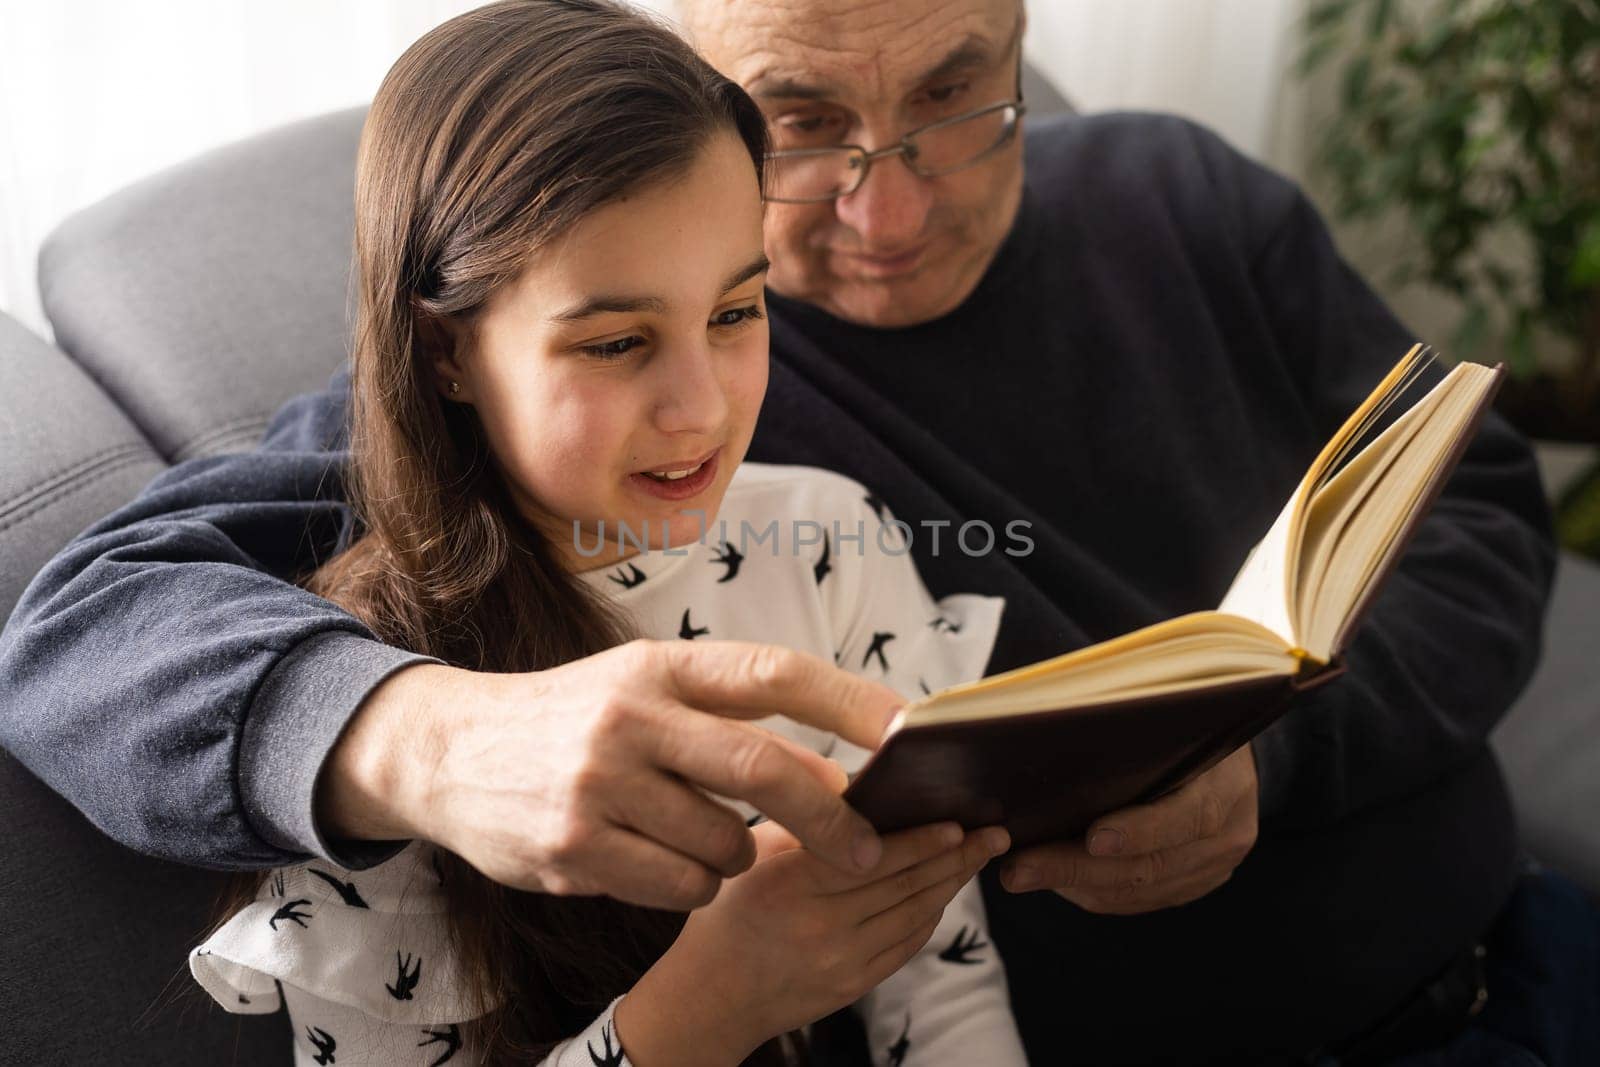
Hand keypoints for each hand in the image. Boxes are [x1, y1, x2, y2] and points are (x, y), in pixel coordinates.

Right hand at [317, 639, 903, 908]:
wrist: (448, 750)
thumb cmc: (572, 719)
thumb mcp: (646, 693)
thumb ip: (730, 723)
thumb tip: (833, 774)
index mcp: (660, 666)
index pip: (775, 674)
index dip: (850, 702)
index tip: (910, 731)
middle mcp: (632, 717)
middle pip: (766, 769)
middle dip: (833, 819)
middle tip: (869, 850)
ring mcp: (600, 786)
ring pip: (727, 845)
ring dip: (737, 856)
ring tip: (697, 837)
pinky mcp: (575, 850)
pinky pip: (681, 887)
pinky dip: (693, 886)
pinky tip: (656, 861)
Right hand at [615, 821, 1010, 1065]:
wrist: (710, 998)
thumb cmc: (728, 916)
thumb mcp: (754, 855)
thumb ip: (806, 823)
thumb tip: (865, 788)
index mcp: (792, 884)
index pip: (872, 856)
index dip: (922, 839)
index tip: (958, 820)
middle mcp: (821, 926)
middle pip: (905, 884)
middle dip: (957, 856)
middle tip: (994, 830)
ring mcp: (842, 961)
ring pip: (915, 914)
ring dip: (953, 883)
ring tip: (980, 854)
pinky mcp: (854, 985)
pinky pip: (907, 945)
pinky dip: (931, 914)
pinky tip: (944, 890)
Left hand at [999, 744, 1258, 913]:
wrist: (1225, 751)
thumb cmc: (1183, 722)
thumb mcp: (1170, 712)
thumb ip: (1130, 724)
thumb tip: (1057, 719)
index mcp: (1228, 785)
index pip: (1189, 816)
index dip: (1141, 831)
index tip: (1093, 839)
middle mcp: (1229, 835)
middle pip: (1148, 865)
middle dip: (1075, 868)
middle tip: (1018, 869)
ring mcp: (1213, 867)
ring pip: (1136, 890)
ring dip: (1074, 884)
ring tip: (1020, 873)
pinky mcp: (1194, 885)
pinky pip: (1138, 899)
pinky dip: (1092, 891)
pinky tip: (1054, 877)